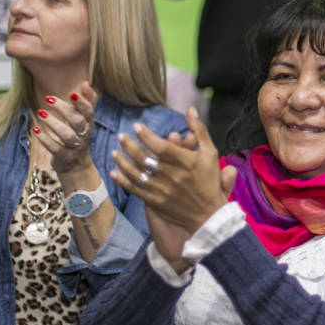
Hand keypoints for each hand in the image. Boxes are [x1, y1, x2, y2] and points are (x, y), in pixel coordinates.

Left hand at [32, 81, 95, 173]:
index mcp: (88, 123)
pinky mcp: (64, 157)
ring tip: (40, 112)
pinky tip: (35, 129)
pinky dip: (45, 139)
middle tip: (48, 98)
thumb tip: (86, 82)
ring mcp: (74, 147)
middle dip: (65, 110)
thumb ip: (86, 102)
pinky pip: (55, 148)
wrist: (77, 165)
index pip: (88, 111)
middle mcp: (83, 134)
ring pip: (67, 135)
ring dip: (54, 124)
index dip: (82, 103)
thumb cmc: (79, 136)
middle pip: (78, 121)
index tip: (72, 93)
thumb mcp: (85, 120)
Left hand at [110, 108, 234, 235]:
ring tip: (114, 152)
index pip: (161, 146)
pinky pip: (135, 190)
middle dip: (129, 145)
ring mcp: (162, 190)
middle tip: (121, 136)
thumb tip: (190, 110)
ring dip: (123, 161)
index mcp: (186, 162)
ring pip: (136, 174)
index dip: (146, 135)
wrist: (208, 214)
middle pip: (145, 158)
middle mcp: (172, 175)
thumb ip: (199, 131)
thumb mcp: (210, 153)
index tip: (136, 126)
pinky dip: (123, 181)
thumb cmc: (209, 181)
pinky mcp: (155, 202)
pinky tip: (114, 172)